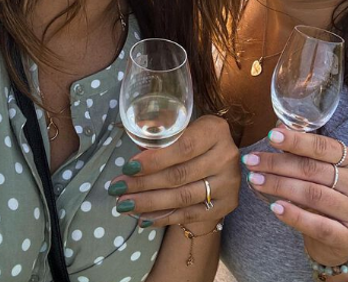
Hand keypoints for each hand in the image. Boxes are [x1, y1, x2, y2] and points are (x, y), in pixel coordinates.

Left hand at [109, 114, 239, 228]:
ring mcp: (229, 182)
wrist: (218, 168)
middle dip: (143, 183)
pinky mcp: (227, 203)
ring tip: (124, 205)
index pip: (183, 147)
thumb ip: (161, 139)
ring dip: (149, 202)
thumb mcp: (181, 132)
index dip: (154, 160)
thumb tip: (134, 148)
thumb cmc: (191, 145)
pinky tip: (142, 218)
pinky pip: (189, 214)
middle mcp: (227, 155)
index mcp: (215, 131)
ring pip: (183, 197)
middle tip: (117, 189)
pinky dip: (163, 217)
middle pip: (180, 174)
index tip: (127, 168)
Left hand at [244, 126, 347, 265]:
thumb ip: (304, 153)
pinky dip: (294, 215)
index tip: (271, 136)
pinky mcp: (345, 236)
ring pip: (313, 195)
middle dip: (278, 164)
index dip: (297, 141)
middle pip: (313, 170)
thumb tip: (279, 127)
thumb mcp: (321, 175)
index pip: (323, 147)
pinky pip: (316, 224)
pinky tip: (274, 207)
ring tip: (255, 181)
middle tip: (251, 161)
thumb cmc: (327, 202)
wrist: (342, 242)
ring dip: (280, 186)